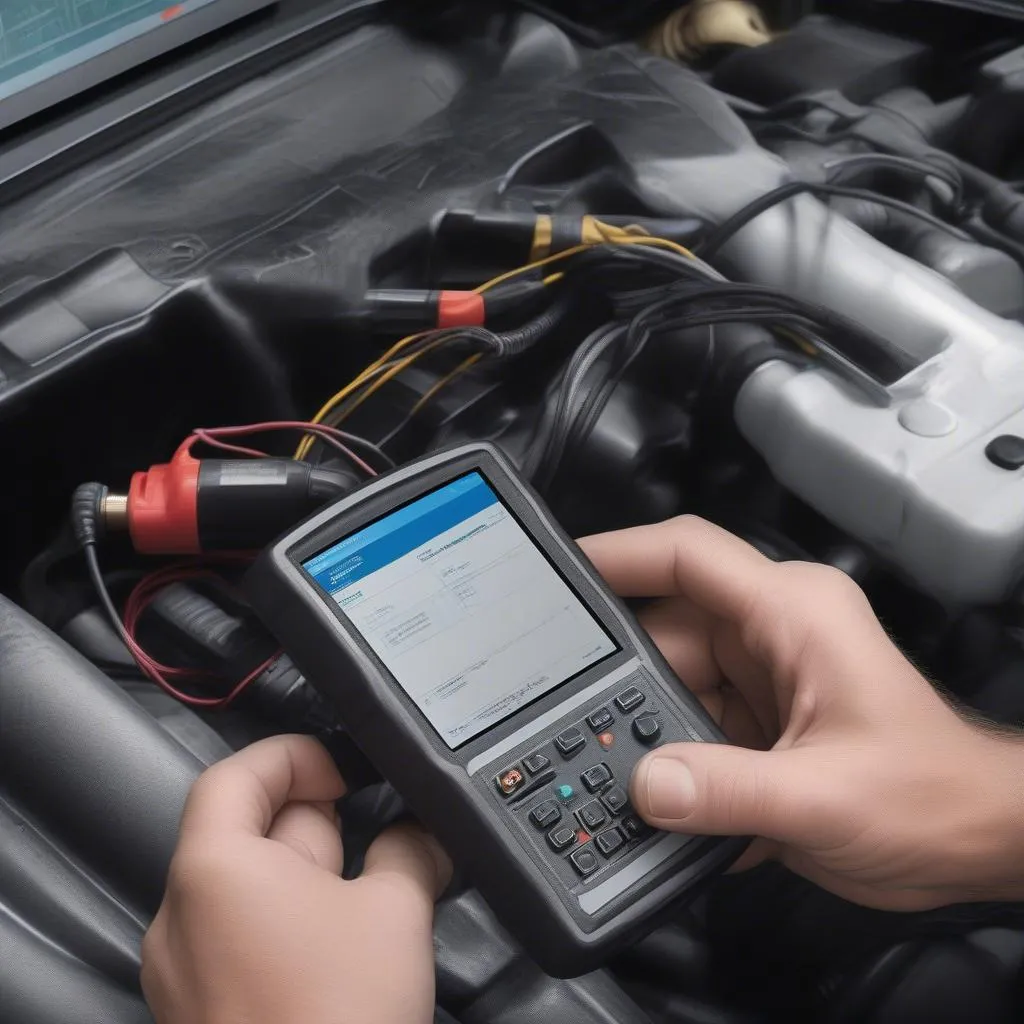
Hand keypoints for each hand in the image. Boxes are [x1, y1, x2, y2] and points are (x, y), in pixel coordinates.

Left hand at [141, 734, 449, 1023]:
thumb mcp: (396, 911)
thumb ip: (410, 849)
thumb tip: (421, 833)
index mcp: (215, 869)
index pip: (239, 772)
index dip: (297, 756)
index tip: (341, 770)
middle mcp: (182, 915)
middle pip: (249, 829)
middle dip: (319, 826)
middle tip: (373, 847)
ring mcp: (184, 970)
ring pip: (250, 888)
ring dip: (308, 880)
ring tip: (364, 912)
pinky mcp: (200, 1011)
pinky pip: (242, 939)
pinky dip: (288, 928)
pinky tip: (339, 956)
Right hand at [580, 516, 1023, 910]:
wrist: (979, 841)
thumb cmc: (935, 794)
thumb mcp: (825, 796)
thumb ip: (728, 793)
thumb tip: (647, 785)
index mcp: (792, 614)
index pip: (687, 556)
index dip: (617, 553)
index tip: (559, 571)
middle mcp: (773, 634)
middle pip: (665, 632)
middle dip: (623, 680)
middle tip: (579, 719)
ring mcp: (764, 678)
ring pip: (671, 685)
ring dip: (651, 730)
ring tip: (632, 775)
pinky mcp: (759, 722)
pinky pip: (691, 723)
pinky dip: (676, 761)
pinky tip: (673, 799)